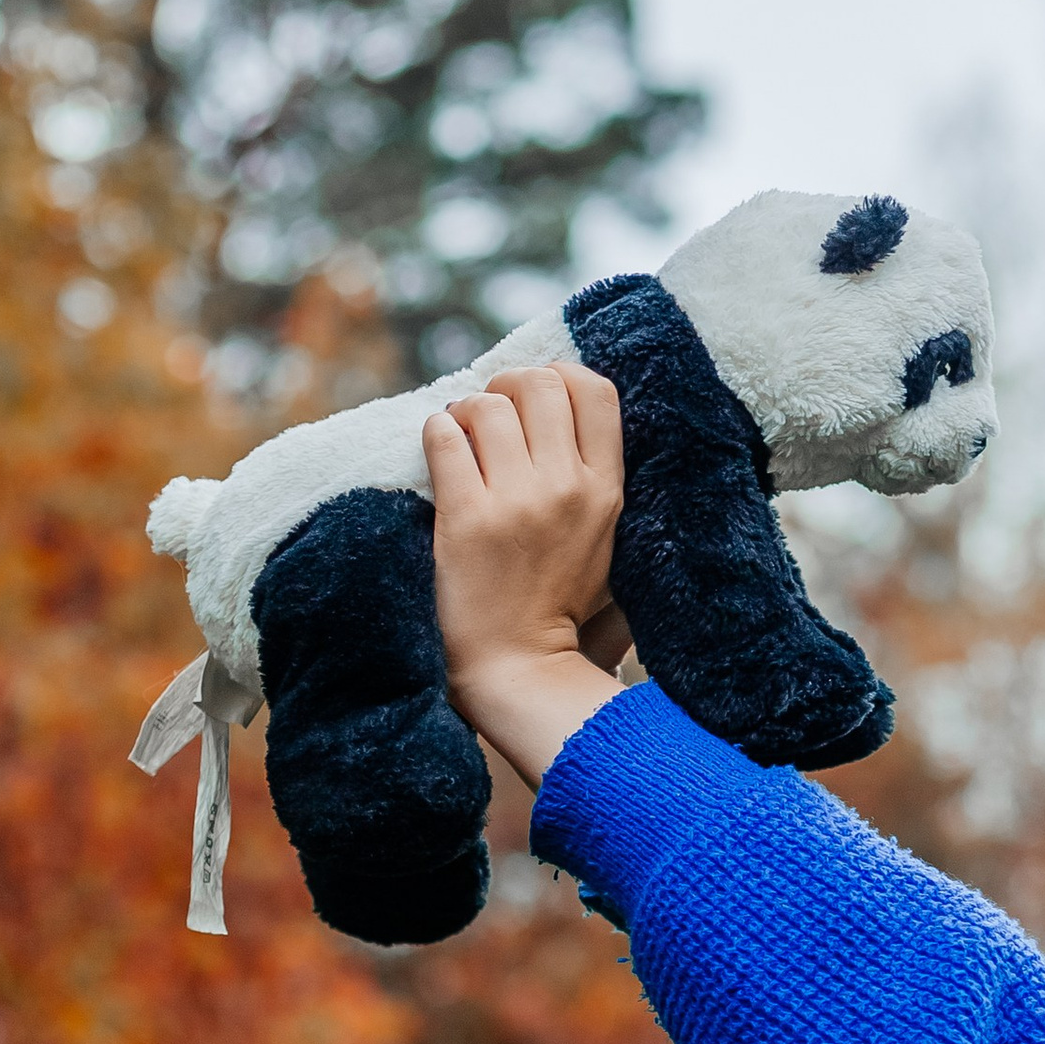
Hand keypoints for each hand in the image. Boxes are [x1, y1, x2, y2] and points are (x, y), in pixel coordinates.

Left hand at [424, 359, 628, 786]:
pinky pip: (445, 436)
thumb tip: (564, 411)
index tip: (536, 395)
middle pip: (539, 384)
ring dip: (467, 412)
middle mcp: (567, 488)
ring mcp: (516, 502)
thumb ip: (594, 481)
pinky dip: (437, 432)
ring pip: (487, 405)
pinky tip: (440, 449)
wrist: (519, 667)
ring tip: (462, 436)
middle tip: (492, 411)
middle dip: (508, 385)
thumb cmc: (560, 608)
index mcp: (607, 492)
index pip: (594, 390)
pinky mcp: (466, 518)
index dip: (559, 375)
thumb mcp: (604, 541)